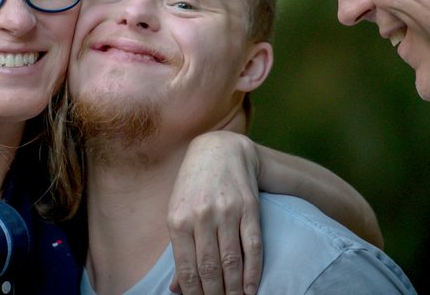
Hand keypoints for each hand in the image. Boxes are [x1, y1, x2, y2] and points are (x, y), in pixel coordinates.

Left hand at [167, 131, 261, 294]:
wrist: (220, 149)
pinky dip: (253, 272)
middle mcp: (202, 216)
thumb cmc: (193, 185)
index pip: (187, 268)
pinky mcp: (249, 208)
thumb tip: (176, 288)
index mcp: (178, 219)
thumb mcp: (177, 212)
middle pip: (209, 268)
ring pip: (231, 261)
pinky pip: (253, 246)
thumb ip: (178, 249)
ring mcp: (227, 212)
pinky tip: (252, 289)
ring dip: (234, 289)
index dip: (193, 294)